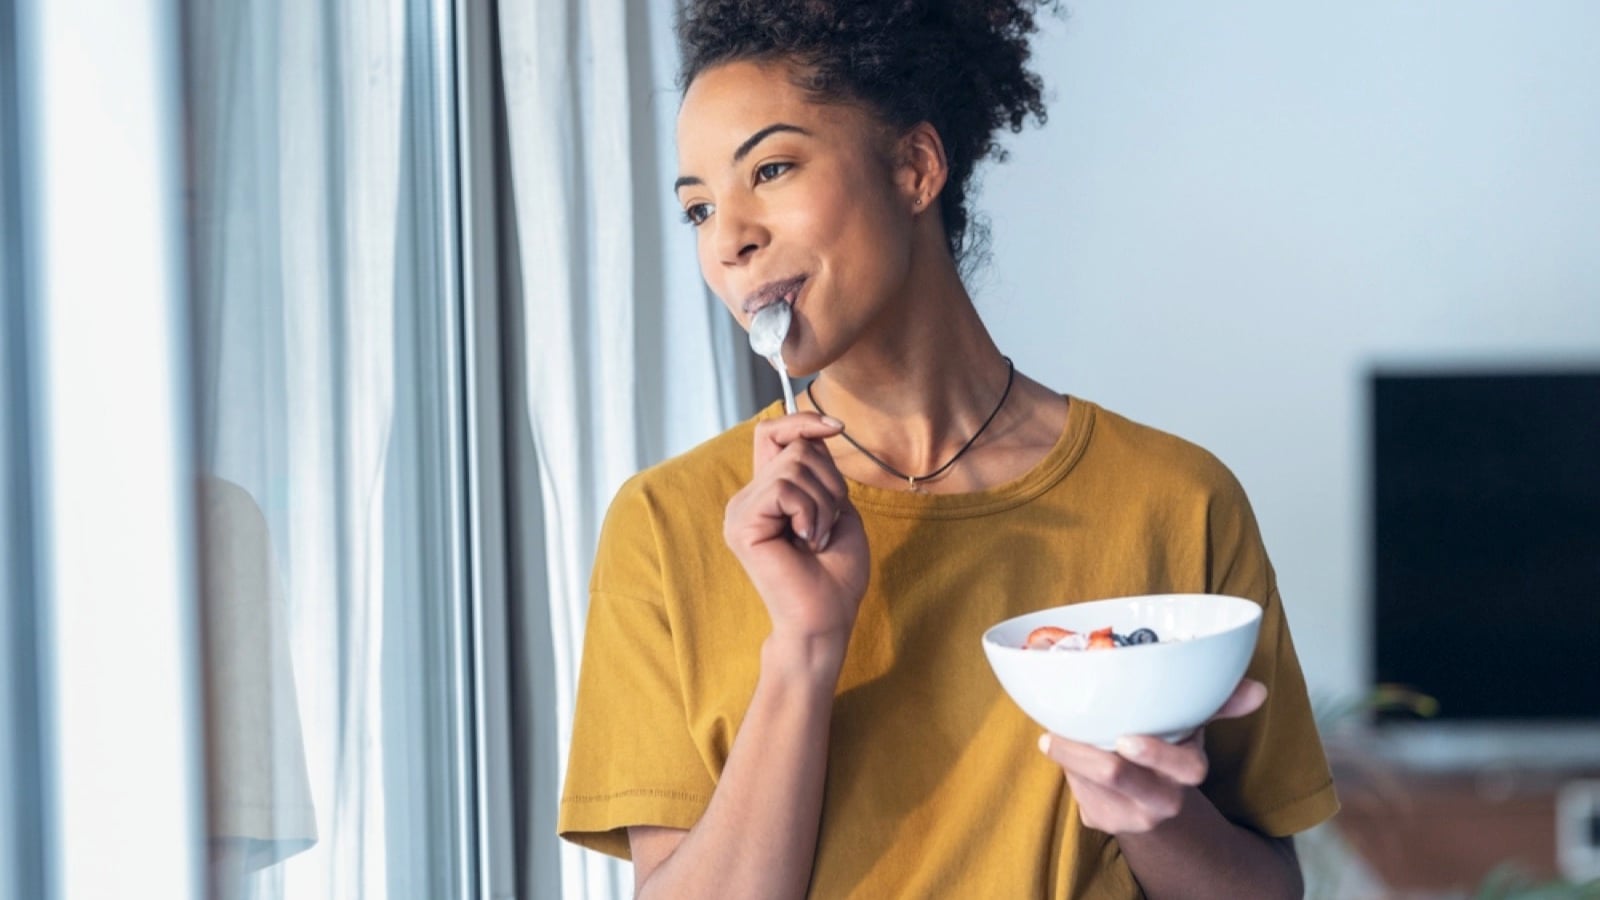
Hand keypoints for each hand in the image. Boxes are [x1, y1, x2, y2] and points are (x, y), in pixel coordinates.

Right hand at [724, 413, 869, 649]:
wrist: (826, 618)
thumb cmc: (836, 573)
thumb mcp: (836, 507)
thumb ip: (819, 470)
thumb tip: (810, 433)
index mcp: (766, 494)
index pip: (772, 433)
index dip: (802, 421)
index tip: (837, 427)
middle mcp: (747, 499)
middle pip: (793, 448)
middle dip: (829, 481)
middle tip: (827, 524)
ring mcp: (740, 511)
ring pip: (793, 466)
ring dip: (823, 503)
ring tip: (816, 538)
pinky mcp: (741, 525)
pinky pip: (785, 489)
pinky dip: (810, 512)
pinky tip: (806, 542)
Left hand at [1038, 678, 1268, 833]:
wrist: (1149, 799)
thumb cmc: (1168, 747)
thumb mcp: (1191, 725)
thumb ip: (1220, 703)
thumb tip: (1258, 690)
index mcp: (1187, 772)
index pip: (1183, 768)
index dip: (1156, 754)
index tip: (1126, 738)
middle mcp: (1161, 801)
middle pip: (1118, 778)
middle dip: (1085, 756)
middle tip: (1054, 737)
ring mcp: (1128, 816)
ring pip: (1088, 782)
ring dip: (1069, 755)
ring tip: (1056, 734)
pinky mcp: (1099, 821)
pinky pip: (1077, 791)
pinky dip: (1067, 767)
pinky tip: (1067, 752)